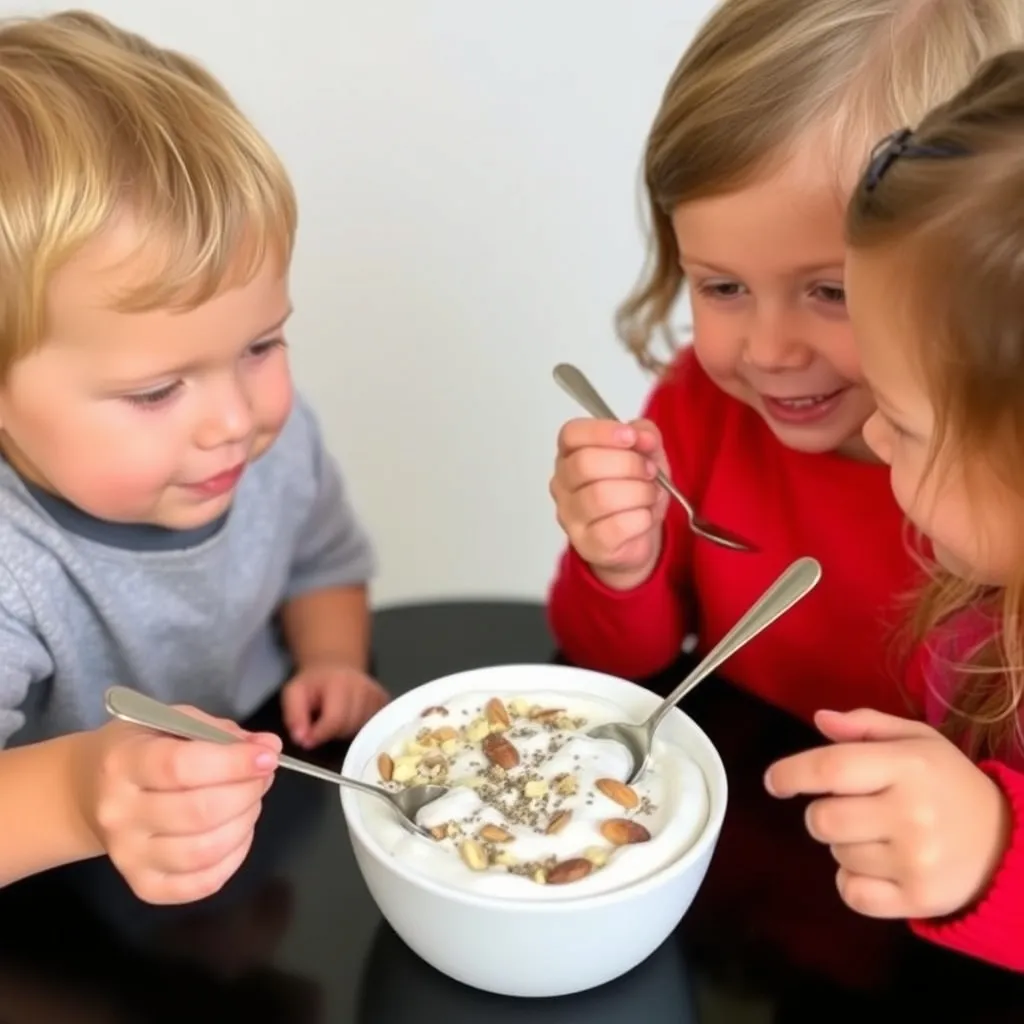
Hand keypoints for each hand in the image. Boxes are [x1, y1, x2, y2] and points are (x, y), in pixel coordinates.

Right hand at [72, 711, 280, 904]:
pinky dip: (233, 859)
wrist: (88, 792)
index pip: (181, 767)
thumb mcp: (172, 721)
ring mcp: (127, 856)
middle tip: (263, 777)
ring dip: (245, 824)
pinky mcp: (142, 885)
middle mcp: (119, 813)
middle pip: (198, 812)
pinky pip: (200, 884)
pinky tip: (239, 833)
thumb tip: (269, 748)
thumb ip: (220, 733)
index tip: (267, 758)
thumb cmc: (140, 749)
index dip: (233, 763)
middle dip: (247, 792)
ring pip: (203, 851)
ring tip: (251, 802)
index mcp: (123, 763)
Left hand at [281, 663, 388, 747]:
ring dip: (346, 731)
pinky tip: (350, 717)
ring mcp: (378, 695)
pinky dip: (359, 728)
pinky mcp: (385, 702)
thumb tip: (302, 739)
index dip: (320, 734)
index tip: (307, 741)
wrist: (336, 667)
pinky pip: (372, 727)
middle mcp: (364, 688)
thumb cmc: (313, 683)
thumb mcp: (293, 693)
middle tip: (321, 724)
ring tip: (336, 718)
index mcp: (341, 683)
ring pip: (362, 730)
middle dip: (332, 733)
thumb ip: (294, 716)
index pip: (335, 719)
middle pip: (349, 727)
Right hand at [549, 417, 669, 589]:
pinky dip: (641, 519)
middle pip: (585, 464)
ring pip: (600, 496)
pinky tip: (646, 517)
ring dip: (638, 493)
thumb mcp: (647, 453)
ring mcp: (570, 516)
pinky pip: (614, 527)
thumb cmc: (635, 490)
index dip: (601, 432)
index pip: (571, 434)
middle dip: (628, 464)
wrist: (638, 536)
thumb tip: (643, 436)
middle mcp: (562, 484)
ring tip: (651, 495)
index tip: (631, 436)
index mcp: (571, 454)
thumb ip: (646, 436)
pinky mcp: (586, 544)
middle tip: (650, 471)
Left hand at [764, 709, 1010, 919]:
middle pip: (823, 819)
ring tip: (879, 834)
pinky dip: (854, 880)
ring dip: (844, 844)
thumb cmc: (948, 783)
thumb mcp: (916, 740)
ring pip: (837, 854)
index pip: (830, 769)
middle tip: (848, 808)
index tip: (774, 782)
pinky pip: (852, 893)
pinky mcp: (918, 900)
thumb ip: (866, 726)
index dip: (791, 773)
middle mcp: (911, 814)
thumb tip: (820, 719)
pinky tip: (878, 866)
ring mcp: (916, 861)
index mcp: (907, 767)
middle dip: (821, 813)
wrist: (1008, 843)